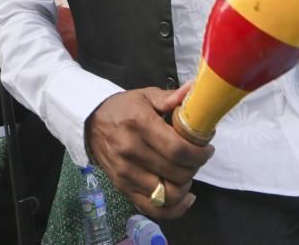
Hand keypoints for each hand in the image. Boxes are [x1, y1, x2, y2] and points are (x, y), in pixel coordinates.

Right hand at [86, 84, 212, 218]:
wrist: (90, 122)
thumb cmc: (123, 108)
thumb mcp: (145, 96)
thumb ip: (171, 97)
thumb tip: (194, 90)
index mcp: (140, 125)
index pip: (178, 150)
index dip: (199, 154)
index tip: (207, 148)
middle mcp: (131, 151)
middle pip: (176, 172)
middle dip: (195, 167)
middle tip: (197, 157)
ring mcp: (126, 173)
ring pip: (168, 193)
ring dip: (185, 185)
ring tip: (187, 172)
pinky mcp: (123, 188)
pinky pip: (153, 208)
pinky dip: (174, 209)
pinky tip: (185, 197)